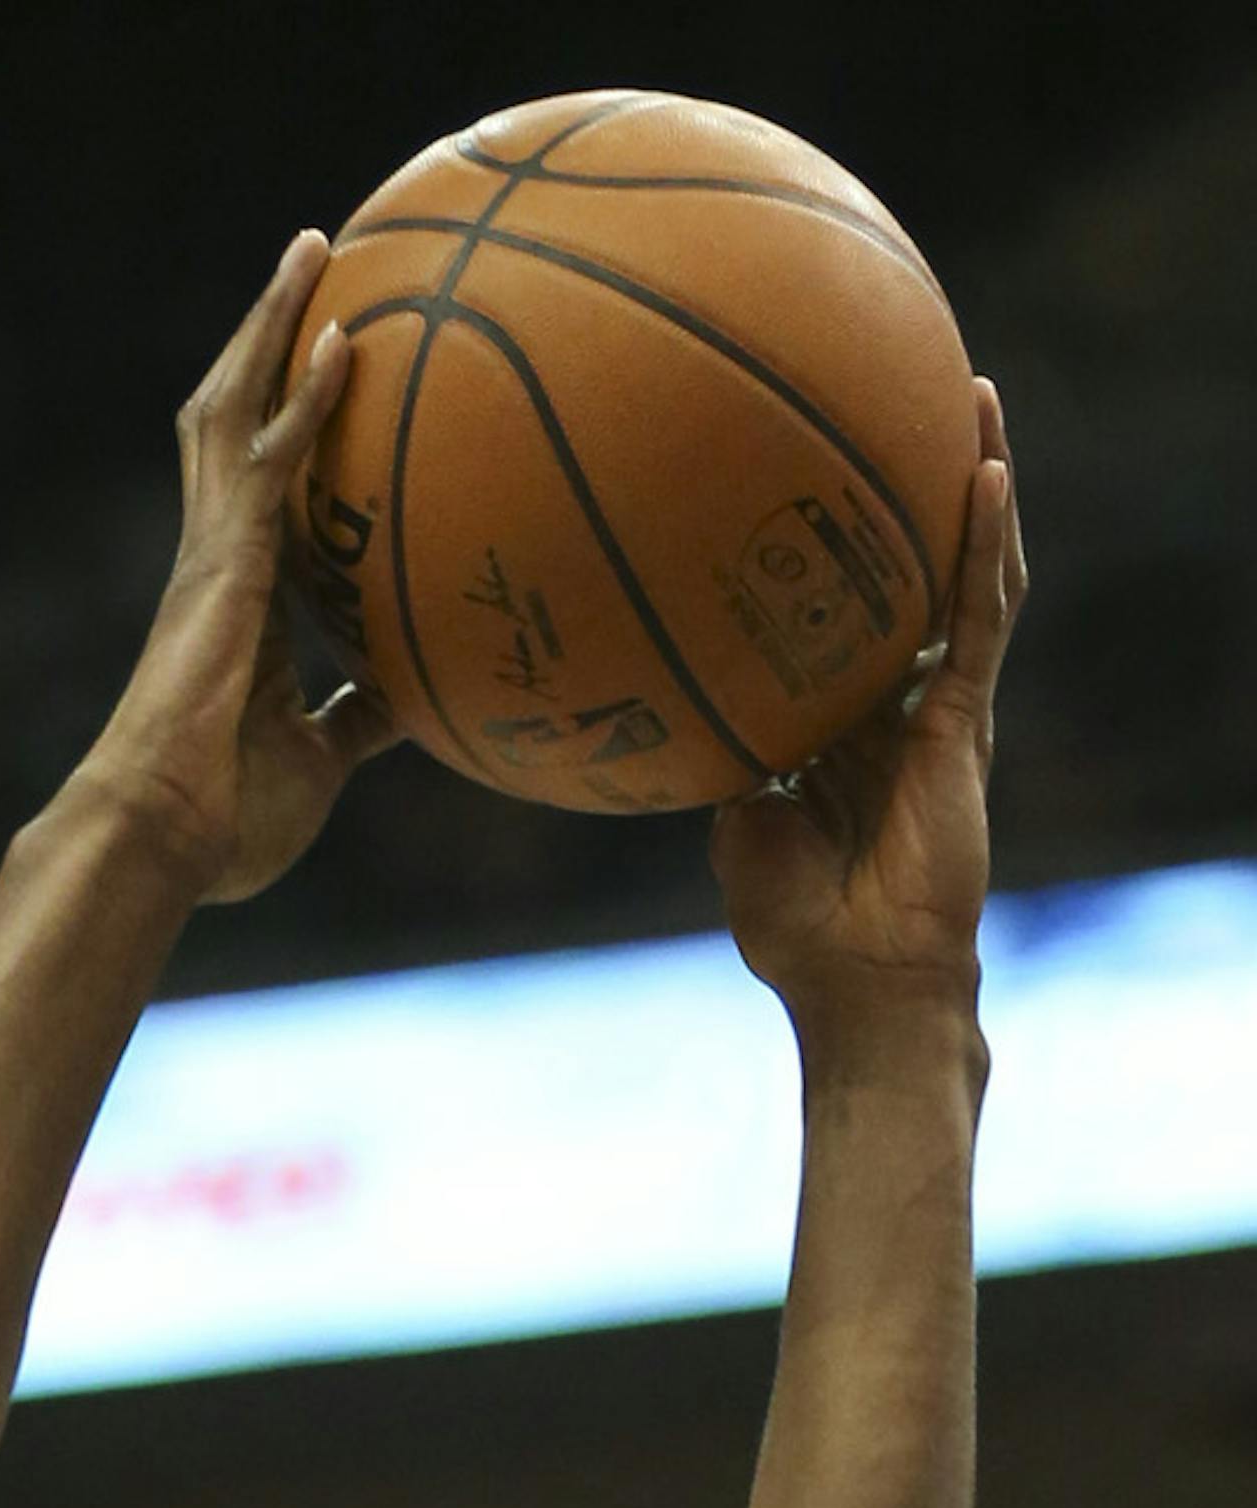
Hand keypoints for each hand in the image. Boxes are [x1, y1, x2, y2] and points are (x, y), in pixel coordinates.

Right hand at [76, 234, 395, 903]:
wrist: (163, 837)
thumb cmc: (228, 821)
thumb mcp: (319, 763)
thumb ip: (358, 722)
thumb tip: (410, 707)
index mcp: (236, 603)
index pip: (255, 488)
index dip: (278, 422)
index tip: (318, 367)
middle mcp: (216, 560)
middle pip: (230, 419)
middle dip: (262, 338)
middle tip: (307, 265)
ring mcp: (213, 555)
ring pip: (233, 409)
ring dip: (271, 327)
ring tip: (311, 251)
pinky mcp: (224, 565)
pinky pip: (268, 458)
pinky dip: (306, 396)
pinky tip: (345, 341)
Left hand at [711, 382, 1026, 1034]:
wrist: (854, 981)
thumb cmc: (789, 923)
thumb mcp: (731, 817)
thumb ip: (714, 751)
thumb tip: (658, 689)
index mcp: (839, 719)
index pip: (841, 611)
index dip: (832, 544)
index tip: (800, 466)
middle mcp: (894, 699)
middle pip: (911, 570)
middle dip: (914, 485)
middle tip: (902, 391)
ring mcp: (938, 704)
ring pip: (965, 573)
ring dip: (972, 484)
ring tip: (970, 398)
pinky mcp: (965, 720)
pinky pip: (980, 617)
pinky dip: (984, 545)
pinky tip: (985, 476)